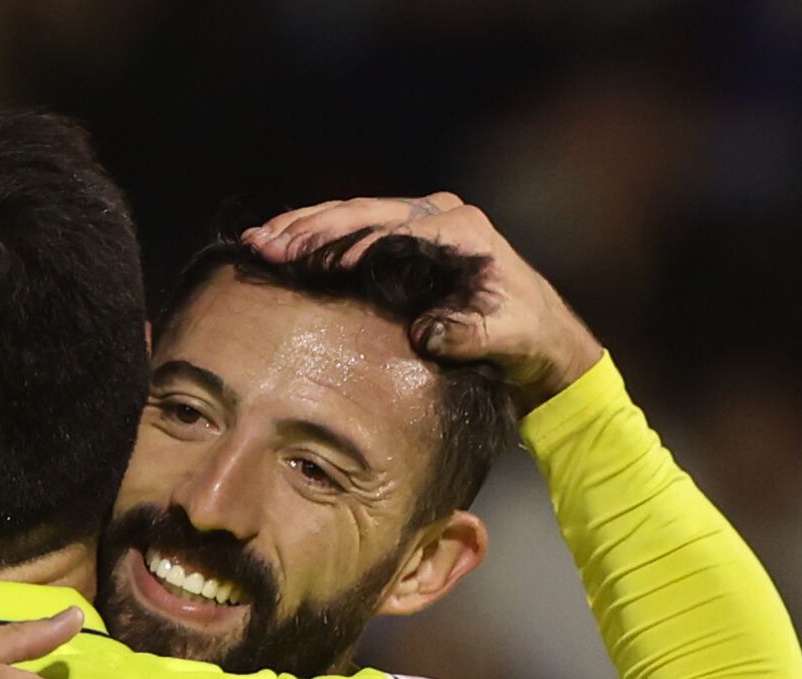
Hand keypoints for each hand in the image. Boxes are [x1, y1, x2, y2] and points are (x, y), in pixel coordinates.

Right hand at [244, 194, 603, 411]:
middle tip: (263, 245)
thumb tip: (423, 333)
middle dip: (308, 230)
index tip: (305, 263)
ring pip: (351, 216)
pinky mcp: (407, 240)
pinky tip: (282, 244)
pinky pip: (355, 230)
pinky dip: (317, 236)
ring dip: (303, 228)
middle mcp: (438, 216)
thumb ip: (466, 333)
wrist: (542, 340)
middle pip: (361, 215)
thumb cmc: (527, 339)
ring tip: (259, 241)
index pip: (389, 232)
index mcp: (459, 230)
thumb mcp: (504, 338)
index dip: (345, 247)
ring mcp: (420, 224)